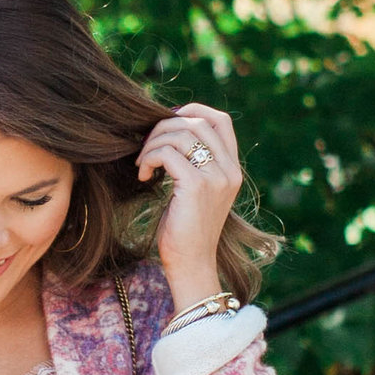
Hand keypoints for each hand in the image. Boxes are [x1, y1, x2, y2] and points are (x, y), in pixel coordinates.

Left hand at [136, 100, 243, 305]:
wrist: (191, 264)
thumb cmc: (185, 229)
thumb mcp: (195, 190)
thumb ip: (193, 162)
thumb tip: (168, 128)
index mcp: (232, 168)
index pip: (220, 120)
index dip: (192, 110)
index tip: (167, 122)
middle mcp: (229, 170)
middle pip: (196, 122)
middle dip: (163, 127)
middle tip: (146, 147)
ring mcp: (216, 177)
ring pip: (180, 134)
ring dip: (152, 143)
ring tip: (142, 164)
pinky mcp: (197, 186)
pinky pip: (167, 153)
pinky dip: (149, 158)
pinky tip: (143, 175)